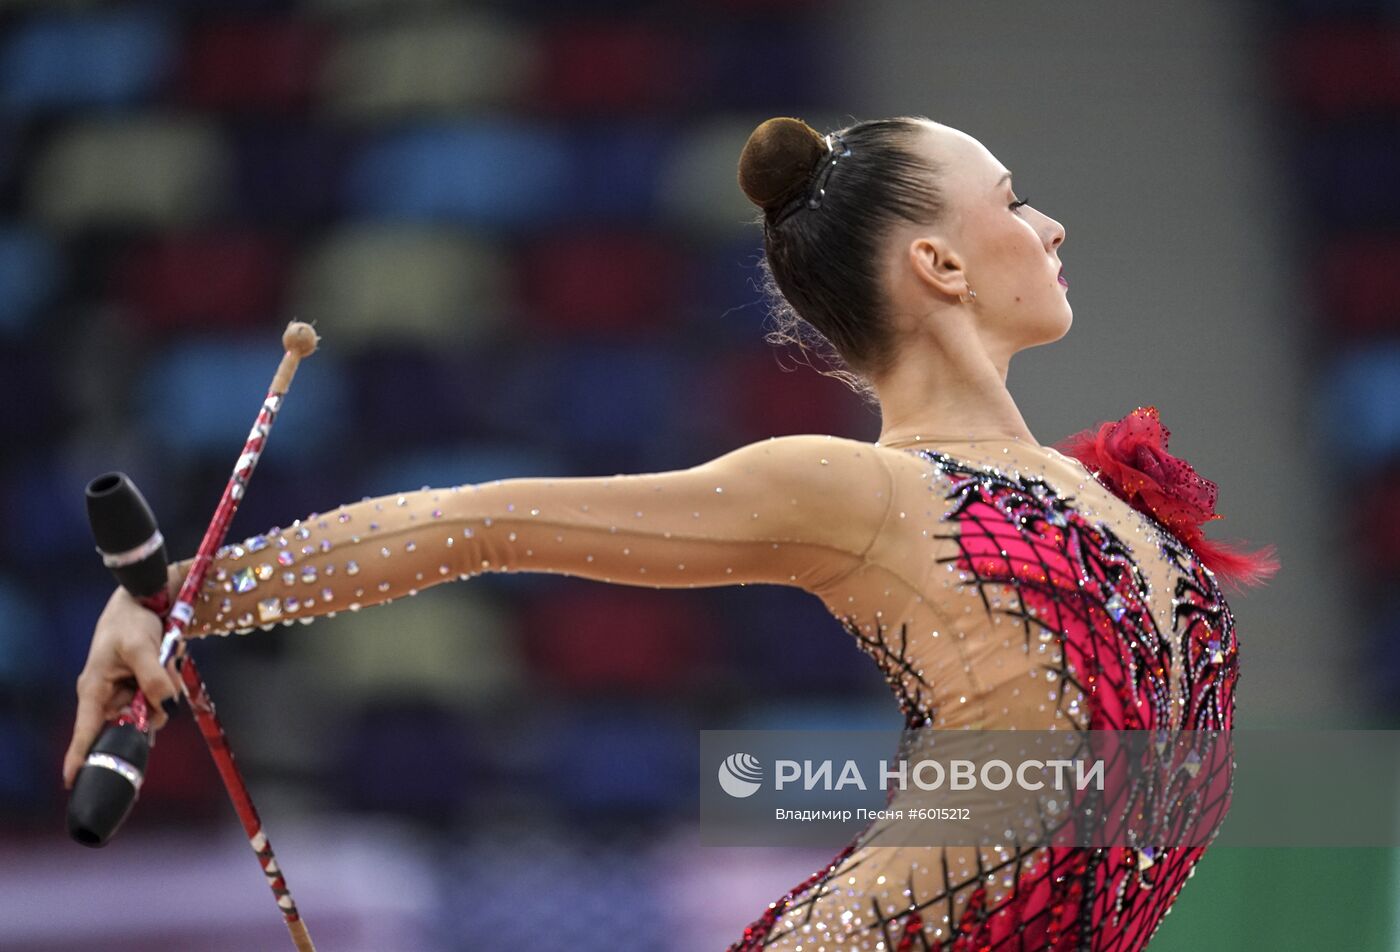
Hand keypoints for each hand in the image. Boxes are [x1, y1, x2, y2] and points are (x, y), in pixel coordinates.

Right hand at [63, 586, 181, 788]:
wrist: (145, 600)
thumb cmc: (131, 620)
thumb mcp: (142, 646)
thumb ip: (154, 677)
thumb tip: (167, 705)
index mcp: (94, 690)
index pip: (86, 731)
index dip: (80, 757)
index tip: (72, 782)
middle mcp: (108, 696)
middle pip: (130, 725)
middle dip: (150, 712)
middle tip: (160, 682)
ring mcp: (126, 692)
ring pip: (151, 711)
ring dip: (164, 693)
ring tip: (164, 660)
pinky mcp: (143, 686)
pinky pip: (160, 697)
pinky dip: (169, 685)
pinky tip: (169, 663)